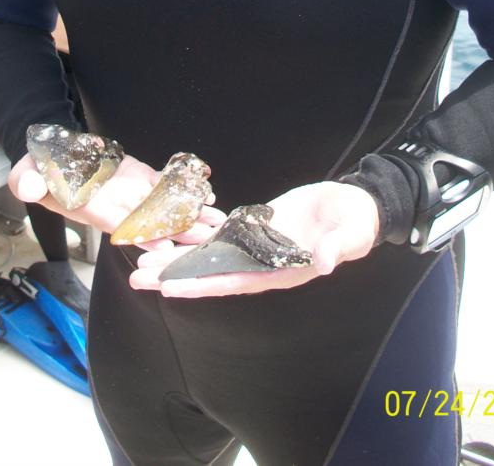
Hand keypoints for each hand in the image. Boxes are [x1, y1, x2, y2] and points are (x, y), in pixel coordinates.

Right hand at [9, 153, 223, 247]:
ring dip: (191, 217)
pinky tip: (208, 197)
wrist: (56, 158)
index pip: (119, 225)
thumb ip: (28, 181)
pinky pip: (165, 187)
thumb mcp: (28, 175)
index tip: (165, 246)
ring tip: (216, 222)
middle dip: (179, 233)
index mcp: (94, 210)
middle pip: (152, 224)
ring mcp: (131, 194)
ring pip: (164, 208)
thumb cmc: (42, 171)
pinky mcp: (140, 178)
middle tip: (207, 240)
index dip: (141, 236)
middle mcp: (117, 207)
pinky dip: (185, 191)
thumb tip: (26, 185)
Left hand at [129, 181, 379, 296]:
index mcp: (281, 272)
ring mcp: (256, 246)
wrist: (356, 205)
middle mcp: (262, 264)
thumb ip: (335, 248)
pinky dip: (197, 234)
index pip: (234, 282)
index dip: (202, 285)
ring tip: (143, 254)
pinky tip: (173, 230)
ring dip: (178, 255)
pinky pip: (220, 233)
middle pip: (211, 273)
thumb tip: (321, 262)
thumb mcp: (351, 235)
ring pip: (209, 255)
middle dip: (175, 274)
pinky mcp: (255, 226)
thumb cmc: (355, 222)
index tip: (169, 288)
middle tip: (137, 274)